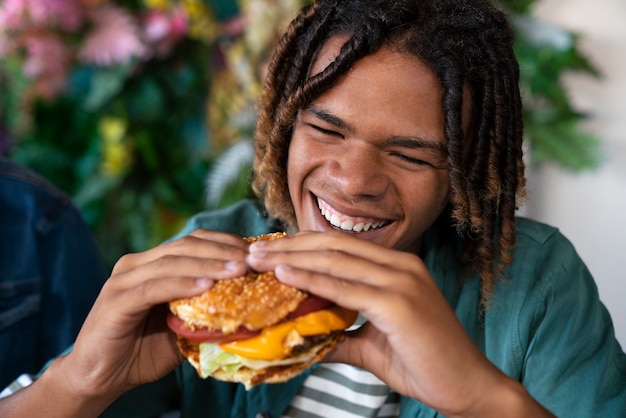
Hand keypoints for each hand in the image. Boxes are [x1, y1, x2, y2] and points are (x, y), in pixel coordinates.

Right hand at [57, 230, 249, 405]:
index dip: (226, 243)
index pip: (194, 242)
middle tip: (254, 260)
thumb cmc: (143, 351)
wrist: (101, 378)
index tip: (257, 253)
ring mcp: (124, 280)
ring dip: (209, 265)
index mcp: (152, 263)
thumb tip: (248, 304)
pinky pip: (153, 288)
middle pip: (186, 246)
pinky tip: (206, 286)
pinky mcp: (116, 301)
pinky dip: (181, 285)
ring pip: (172, 263)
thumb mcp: (182, 326)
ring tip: (238, 270)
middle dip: (224, 251)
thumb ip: (205, 310)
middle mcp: (136, 264)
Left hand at [246, 231, 552, 416]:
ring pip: (335, 258)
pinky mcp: (399, 301)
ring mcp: (401, 279)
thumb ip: (339, 336)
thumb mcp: (372, 345)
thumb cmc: (424, 363)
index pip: (339, 246)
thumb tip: (304, 340)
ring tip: (257, 260)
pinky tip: (284, 275)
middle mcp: (400, 264)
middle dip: (288, 246)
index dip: (301, 245)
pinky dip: (311, 278)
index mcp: (396, 267)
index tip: (268, 251)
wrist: (468, 386)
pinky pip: (345, 286)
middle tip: (252, 252)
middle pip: (332, 245)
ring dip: (291, 257)